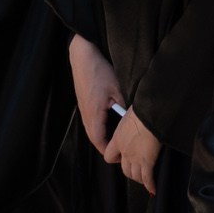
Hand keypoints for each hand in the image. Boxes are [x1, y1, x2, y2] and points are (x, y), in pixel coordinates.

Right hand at [69, 36, 121, 157]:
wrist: (83, 57)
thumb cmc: (100, 71)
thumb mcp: (117, 89)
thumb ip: (123, 107)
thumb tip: (130, 120)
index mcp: (94, 114)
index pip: (99, 140)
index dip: (108, 150)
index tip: (118, 155)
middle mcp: (86, 114)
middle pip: (94, 137)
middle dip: (105, 146)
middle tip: (119, 151)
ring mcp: (83, 109)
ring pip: (91, 129)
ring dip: (101, 136)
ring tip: (115, 140)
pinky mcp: (83, 102)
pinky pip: (90, 120)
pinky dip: (98, 127)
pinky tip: (109, 123)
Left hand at [107, 109, 160, 192]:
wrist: (152, 114)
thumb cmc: (143, 110)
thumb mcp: (131, 114)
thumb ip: (130, 121)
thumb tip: (136, 117)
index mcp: (118, 139)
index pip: (109, 155)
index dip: (116, 158)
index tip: (123, 158)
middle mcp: (125, 151)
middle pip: (124, 169)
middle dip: (130, 171)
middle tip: (137, 171)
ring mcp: (136, 158)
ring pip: (135, 175)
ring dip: (140, 179)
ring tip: (145, 180)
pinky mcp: (148, 161)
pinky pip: (147, 178)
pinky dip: (150, 185)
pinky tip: (153, 189)